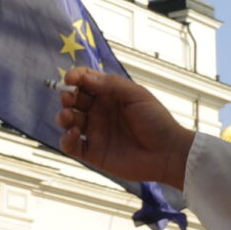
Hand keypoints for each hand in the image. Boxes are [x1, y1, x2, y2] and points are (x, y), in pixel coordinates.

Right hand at [59, 68, 194, 187]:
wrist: (167, 153)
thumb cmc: (156, 120)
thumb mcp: (136, 95)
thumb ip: (111, 84)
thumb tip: (85, 76)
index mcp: (109, 94)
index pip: (85, 81)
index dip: (75, 77)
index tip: (69, 79)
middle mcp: (99, 111)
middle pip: (74, 100)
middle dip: (66, 97)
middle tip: (68, 99)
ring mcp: (95, 132)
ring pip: (69, 121)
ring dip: (63, 116)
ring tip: (68, 117)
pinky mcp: (93, 153)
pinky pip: (71, 146)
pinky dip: (66, 139)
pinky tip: (73, 134)